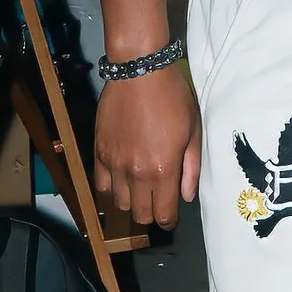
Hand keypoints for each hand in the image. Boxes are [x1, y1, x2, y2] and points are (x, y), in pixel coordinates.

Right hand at [94, 64, 199, 235]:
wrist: (139, 71)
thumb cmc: (173, 98)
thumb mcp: (193, 131)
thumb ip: (191, 168)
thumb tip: (186, 197)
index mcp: (163, 170)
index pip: (163, 214)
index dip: (169, 221)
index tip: (171, 217)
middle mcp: (136, 173)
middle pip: (140, 214)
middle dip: (151, 213)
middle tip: (158, 200)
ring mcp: (114, 164)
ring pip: (119, 203)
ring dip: (131, 201)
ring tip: (139, 188)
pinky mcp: (99, 152)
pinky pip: (101, 184)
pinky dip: (111, 187)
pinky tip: (121, 177)